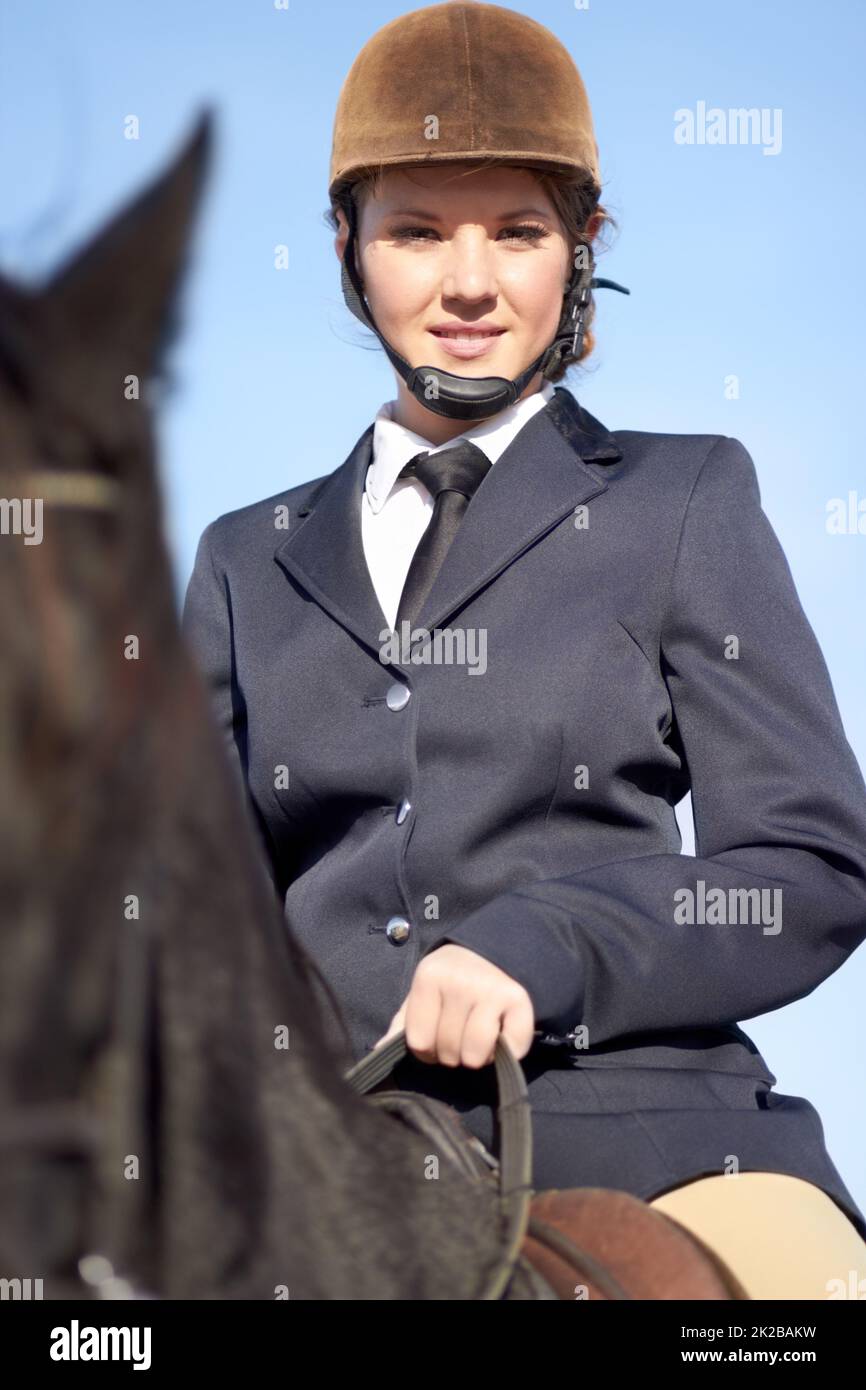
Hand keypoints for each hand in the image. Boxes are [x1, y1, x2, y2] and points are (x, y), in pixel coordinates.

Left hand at [373, 943, 534, 1067]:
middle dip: (453, 1054)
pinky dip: (508, 1052)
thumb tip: (381, 1049)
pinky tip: (501, 1034)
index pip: (419, 1043)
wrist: (493, 952)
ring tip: (478, 1037)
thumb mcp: (423, 993)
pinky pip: (511, 1049)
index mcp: (429, 977)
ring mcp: (490, 990)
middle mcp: (459, 981)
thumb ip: (403, 1023)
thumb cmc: (451, 981)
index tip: (437, 1037)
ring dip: (478, 1057)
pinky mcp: (518, 999)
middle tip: (461, 1034)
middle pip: (447, 1052)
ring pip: (474, 1056)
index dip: (427, 1050)